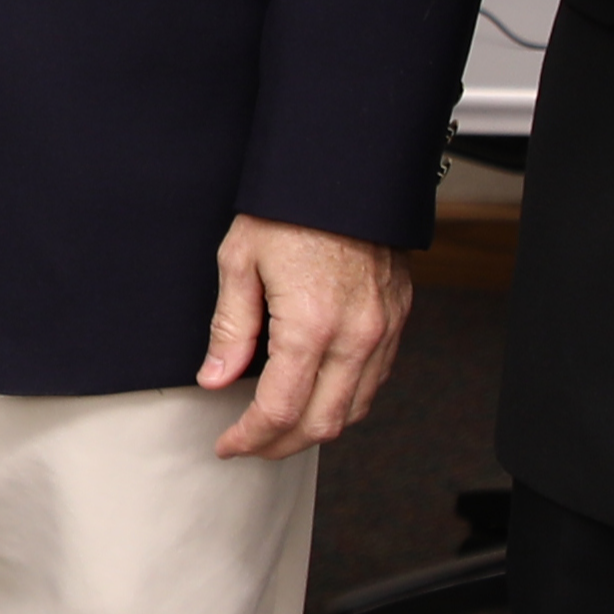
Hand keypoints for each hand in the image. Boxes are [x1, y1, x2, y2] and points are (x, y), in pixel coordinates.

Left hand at [200, 217, 408, 455]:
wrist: (346, 168)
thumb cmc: (291, 205)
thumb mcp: (240, 260)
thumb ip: (230, 328)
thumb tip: (216, 377)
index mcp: (310, 324)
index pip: (280, 410)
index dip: (250, 437)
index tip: (229, 444)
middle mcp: (355, 335)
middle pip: (321, 424)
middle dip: (281, 446)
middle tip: (250, 445)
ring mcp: (383, 330)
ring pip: (355, 410)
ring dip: (316, 428)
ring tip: (280, 427)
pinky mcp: (397, 319)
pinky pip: (376, 381)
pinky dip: (345, 401)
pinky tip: (318, 394)